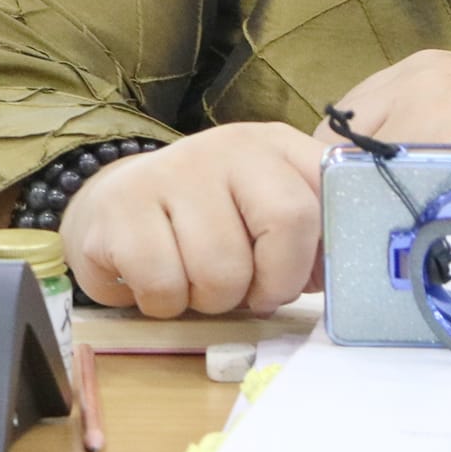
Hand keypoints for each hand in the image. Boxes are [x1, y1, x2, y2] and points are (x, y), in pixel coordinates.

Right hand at [58, 121, 322, 317]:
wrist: (114, 202)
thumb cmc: (205, 220)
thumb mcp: (262, 214)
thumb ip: (307, 239)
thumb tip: (337, 278)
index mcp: (276, 147)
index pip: (330, 192)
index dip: (323, 253)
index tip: (303, 282)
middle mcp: (231, 147)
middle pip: (288, 220)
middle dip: (273, 282)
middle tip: (248, 294)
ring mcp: (175, 170)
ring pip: (221, 270)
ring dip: (210, 302)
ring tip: (193, 282)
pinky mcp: (122, 206)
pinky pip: (164, 285)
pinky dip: (163, 304)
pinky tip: (154, 282)